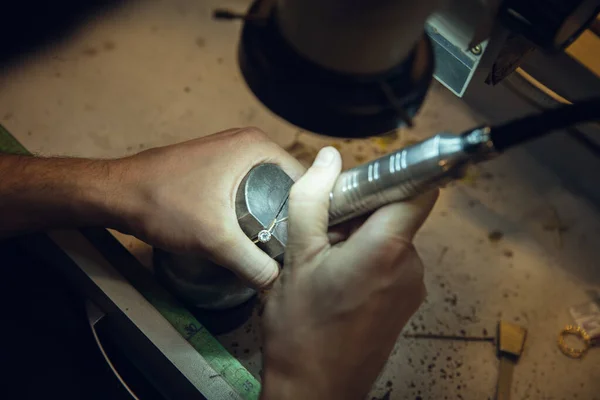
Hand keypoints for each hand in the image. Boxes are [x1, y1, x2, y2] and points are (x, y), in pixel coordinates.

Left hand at [113, 127, 303, 286]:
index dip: (312, 211)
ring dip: (270, 215)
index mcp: (257, 146)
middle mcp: (248, 143)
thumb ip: (251, 262)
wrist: (117, 193)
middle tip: (293, 250)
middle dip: (291, 217)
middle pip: (287, 186)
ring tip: (275, 248)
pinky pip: (247, 189)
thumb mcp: (214, 238)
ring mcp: (230, 153)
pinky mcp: (215, 166)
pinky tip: (249, 235)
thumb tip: (278, 282)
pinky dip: (251, 209)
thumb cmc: (164, 203)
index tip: (313, 241)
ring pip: (266, 189)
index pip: (304, 180)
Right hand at [260, 147, 436, 399]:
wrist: (314, 391)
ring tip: (323, 263)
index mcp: (386, 248)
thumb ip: (312, 201)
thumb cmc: (302, 332)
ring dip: (358, 238)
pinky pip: (390, 263)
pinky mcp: (404, 303)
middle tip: (321, 230)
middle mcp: (409, 266)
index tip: (364, 178)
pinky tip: (335, 281)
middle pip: (396, 212)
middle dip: (359, 211)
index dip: (396, 172)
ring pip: (389, 238)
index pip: (419, 187)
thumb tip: (328, 160)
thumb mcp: (296, 258)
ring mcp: (411, 288)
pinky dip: (366, 259)